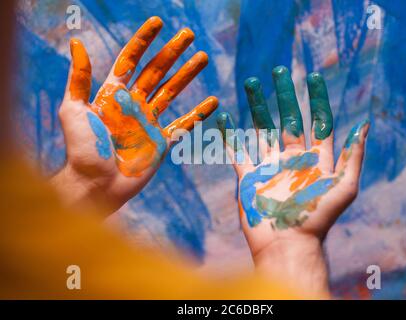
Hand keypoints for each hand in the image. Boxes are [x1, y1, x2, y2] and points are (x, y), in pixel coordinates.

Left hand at [52, 17, 217, 213]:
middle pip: (157, 72)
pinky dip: (198, 113)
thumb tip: (76, 42)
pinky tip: (212, 102)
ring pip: (172, 92)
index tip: (158, 22)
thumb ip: (78, 79)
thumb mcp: (73, 110)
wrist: (95, 184)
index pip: (131, 60)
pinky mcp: (161, 142)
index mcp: (112, 94)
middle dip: (172, 52)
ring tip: (203, 57)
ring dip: (188, 75)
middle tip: (189, 35)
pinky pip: (183, 124)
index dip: (144, 41)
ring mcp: (148, 122)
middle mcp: (133, 104)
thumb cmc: (81, 149)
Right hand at [217, 67, 368, 296]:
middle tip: (279, 71)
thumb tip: (363, 125)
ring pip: (262, 129)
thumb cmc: (317, 219)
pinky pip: (237, 151)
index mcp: (315, 160)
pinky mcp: (249, 177)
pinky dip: (230, 134)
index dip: (316, 99)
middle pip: (287, 120)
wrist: (286, 244)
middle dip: (283, 95)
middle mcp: (292, 159)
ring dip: (256, 107)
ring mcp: (269, 166)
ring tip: (251, 83)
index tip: (313, 77)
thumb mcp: (344, 188)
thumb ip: (352, 157)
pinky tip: (225, 116)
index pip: (317, 122)